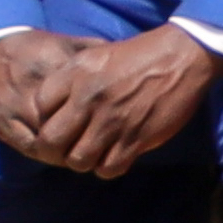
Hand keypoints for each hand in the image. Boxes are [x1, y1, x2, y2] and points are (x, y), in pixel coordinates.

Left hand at [0, 20, 217, 180]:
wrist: (182, 56)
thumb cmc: (137, 55)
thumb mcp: (95, 53)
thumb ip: (69, 78)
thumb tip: (48, 107)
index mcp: (77, 74)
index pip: (40, 107)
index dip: (46, 118)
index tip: (59, 119)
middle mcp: (90, 98)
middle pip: (50, 141)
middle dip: (55, 149)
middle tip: (68, 145)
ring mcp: (112, 121)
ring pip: (78, 160)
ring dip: (83, 160)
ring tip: (93, 151)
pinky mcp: (135, 138)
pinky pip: (108, 169)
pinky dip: (108, 167)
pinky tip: (114, 154)